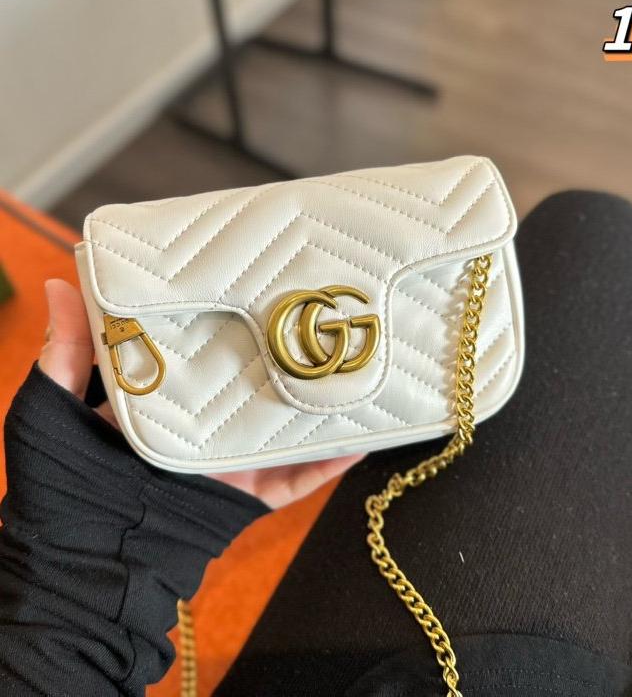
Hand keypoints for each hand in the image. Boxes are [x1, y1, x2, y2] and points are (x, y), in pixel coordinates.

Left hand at [39, 279, 362, 508]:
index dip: (225, 317)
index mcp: (166, 400)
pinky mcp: (251, 495)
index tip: (253, 279)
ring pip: (286, 425)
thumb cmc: (63, 489)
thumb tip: (58, 282)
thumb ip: (65, 352)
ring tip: (355, 364)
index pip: (201, 349)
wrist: (91, 571)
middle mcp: (204, 425)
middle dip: (285, 353)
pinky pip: (301, 477)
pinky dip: (332, 461)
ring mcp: (232, 462)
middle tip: (320, 313)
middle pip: (254, 383)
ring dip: (318, 402)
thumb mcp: (50, 411)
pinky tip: (362, 436)